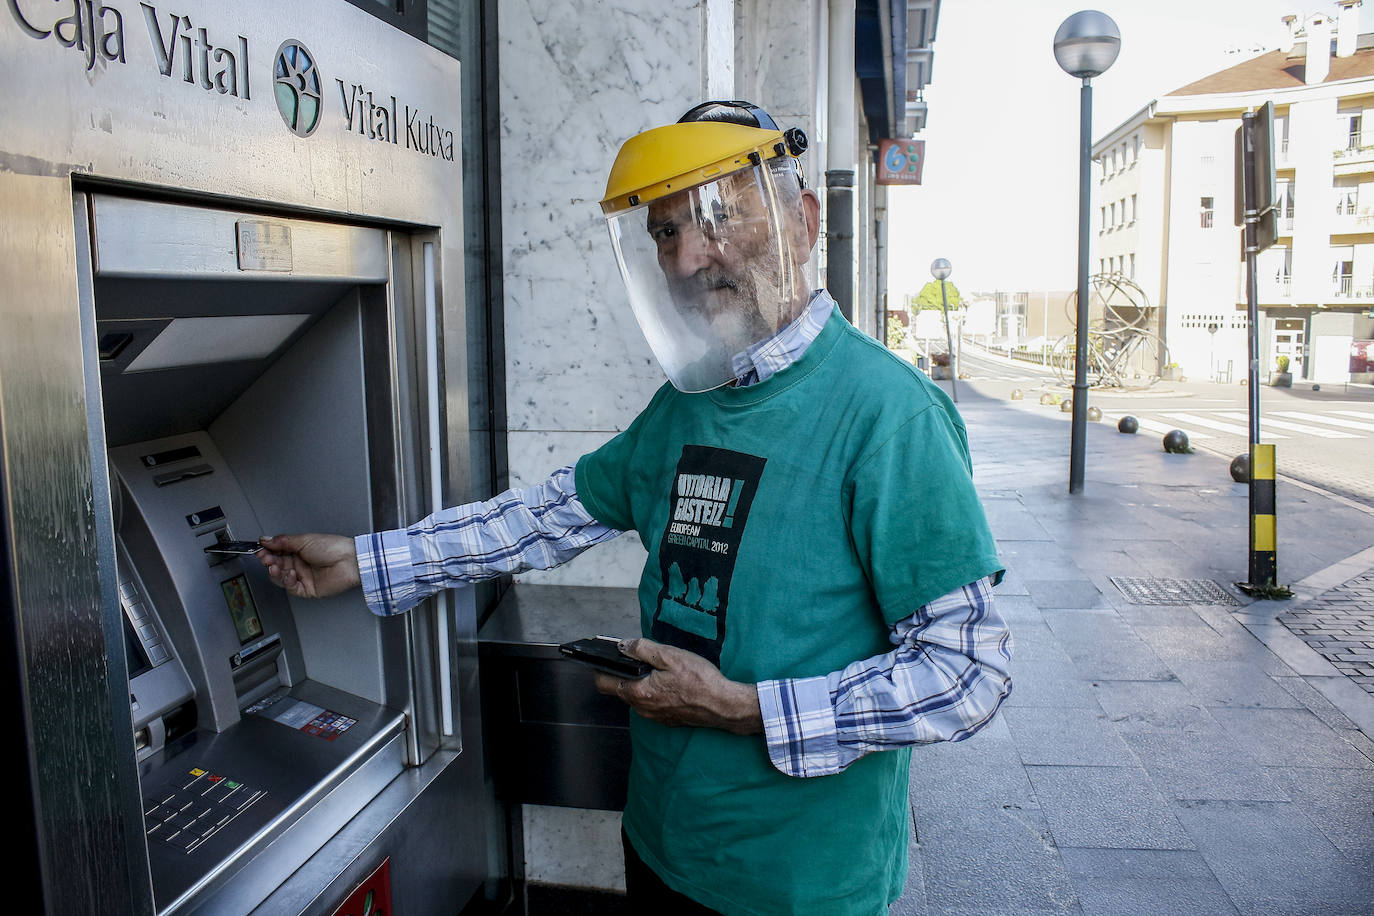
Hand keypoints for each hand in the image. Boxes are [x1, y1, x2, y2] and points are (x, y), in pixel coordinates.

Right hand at [257, 533, 360, 598]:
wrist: (350, 561)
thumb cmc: (334, 547)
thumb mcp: (304, 540)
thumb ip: (283, 541)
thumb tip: (266, 539)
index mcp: (299, 550)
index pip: (277, 552)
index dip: (267, 551)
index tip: (260, 549)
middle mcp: (300, 564)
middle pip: (277, 565)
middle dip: (269, 561)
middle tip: (265, 557)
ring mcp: (303, 577)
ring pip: (281, 578)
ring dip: (275, 572)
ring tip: (275, 566)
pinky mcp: (307, 589)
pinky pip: (291, 588)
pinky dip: (287, 581)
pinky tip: (289, 574)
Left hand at [594, 638, 761, 734]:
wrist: (722, 705)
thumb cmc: (699, 680)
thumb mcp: (670, 656)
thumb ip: (642, 649)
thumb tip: (623, 645)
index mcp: (639, 692)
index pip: (604, 683)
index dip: (600, 668)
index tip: (603, 657)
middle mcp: (642, 708)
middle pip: (619, 690)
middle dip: (621, 674)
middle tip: (633, 657)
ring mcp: (654, 716)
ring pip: (636, 697)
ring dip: (638, 683)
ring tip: (654, 668)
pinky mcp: (667, 719)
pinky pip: (651, 704)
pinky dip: (652, 692)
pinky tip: (668, 682)